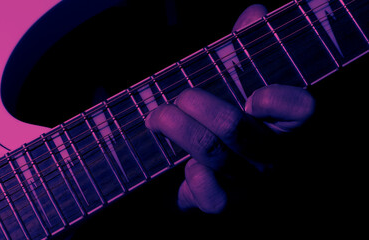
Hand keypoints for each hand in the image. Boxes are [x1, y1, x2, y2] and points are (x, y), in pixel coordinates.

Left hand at [145, 5, 315, 213]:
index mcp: (289, 123)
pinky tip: (185, 168)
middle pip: (239, 130)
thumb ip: (248, 52)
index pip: (305, 111)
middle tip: (178, 97)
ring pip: (216, 157)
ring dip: (181, 132)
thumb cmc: (238, 119)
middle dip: (200, 107)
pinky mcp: (228, 202)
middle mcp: (276, 155)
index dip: (281, 101)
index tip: (253, 95)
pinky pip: (214, 200)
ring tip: (158, 116)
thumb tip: (254, 14)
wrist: (225, 168)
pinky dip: (196, 182)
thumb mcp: (245, 82)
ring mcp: (252, 183)